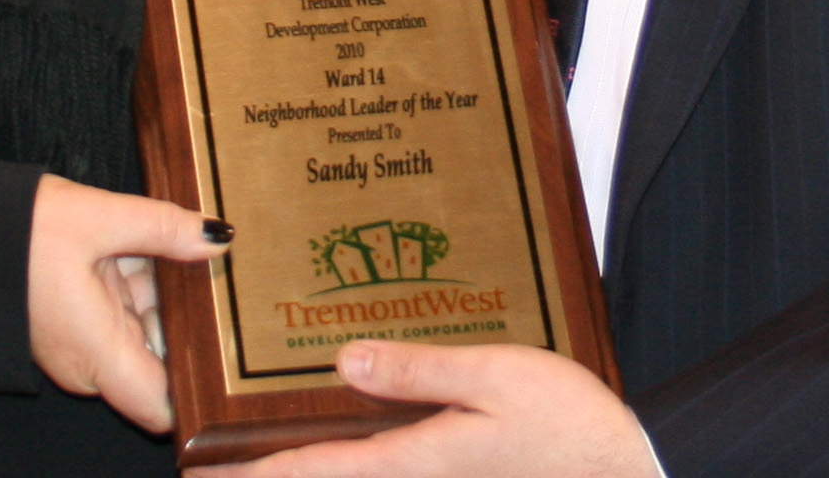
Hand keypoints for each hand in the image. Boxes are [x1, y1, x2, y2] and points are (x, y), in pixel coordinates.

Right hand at [27, 173, 231, 433]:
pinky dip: (134, 280)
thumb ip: (164, 228)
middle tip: (213, 268)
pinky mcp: (73, 323)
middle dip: (186, 316)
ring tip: (176, 241)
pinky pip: (118, 310)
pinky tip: (140, 243)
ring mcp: (80, 344)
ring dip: (160, 289)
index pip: (163, 406)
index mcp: (98, 353)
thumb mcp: (100, 217)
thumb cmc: (20, 233)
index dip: (198, 385)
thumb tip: (217, 238)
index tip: (230, 343)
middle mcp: (90, 363)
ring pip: (142, 326)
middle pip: (161, 356)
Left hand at [207, 341, 657, 477]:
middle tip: (209, 466)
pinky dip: (348, 460)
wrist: (628, 472)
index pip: (312, 469)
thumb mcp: (496, 378)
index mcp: (413, 459)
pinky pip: (385, 472)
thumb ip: (418, 371)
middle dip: (266, 475)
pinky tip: (345, 437)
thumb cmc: (569, 428)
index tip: (200, 469)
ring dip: (307, 466)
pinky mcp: (455, 476)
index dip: (251, 472)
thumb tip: (344, 363)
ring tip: (258, 454)